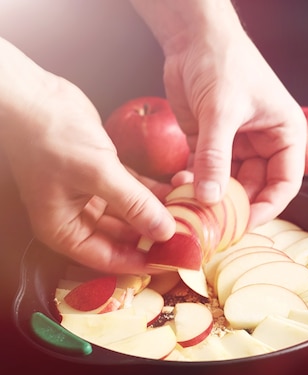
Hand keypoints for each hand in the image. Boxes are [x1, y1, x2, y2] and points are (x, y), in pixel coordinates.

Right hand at [0, 38, 174, 272]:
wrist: (33, 94)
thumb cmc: (51, 137)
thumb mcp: (97, 173)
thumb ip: (134, 204)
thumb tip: (165, 233)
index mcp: (63, 228)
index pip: (107, 258)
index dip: (141, 262)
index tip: (173, 261)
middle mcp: (76, 215)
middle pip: (122, 238)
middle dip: (154, 237)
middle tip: (189, 237)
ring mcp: (90, 193)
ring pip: (131, 212)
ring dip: (158, 213)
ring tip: (189, 214)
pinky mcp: (103, 172)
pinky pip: (134, 190)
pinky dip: (154, 191)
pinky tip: (179, 190)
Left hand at [132, 0, 306, 229]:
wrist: (193, 37)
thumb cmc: (224, 62)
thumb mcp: (222, 111)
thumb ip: (216, 157)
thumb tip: (210, 198)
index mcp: (285, 135)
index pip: (285, 184)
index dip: (267, 208)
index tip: (244, 224)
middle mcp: (265, 144)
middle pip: (255, 189)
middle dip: (233, 205)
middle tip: (211, 220)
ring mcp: (237, 145)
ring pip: (228, 184)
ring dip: (210, 196)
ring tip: (189, 202)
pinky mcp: (211, 142)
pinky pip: (206, 172)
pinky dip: (194, 182)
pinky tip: (179, 186)